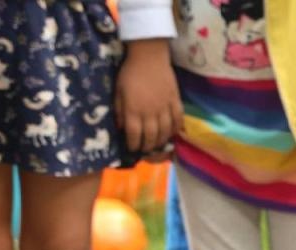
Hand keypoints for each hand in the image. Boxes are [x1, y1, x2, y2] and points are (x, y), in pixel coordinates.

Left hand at [115, 39, 181, 156]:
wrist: (149, 55)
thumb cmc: (130, 72)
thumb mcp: (118, 90)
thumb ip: (119, 110)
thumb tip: (121, 127)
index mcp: (134, 109)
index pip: (134, 134)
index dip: (133, 144)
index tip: (132, 148)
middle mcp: (150, 112)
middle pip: (151, 136)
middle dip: (147, 146)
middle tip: (145, 149)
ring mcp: (164, 107)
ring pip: (165, 131)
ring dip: (161, 141)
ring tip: (158, 144)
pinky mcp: (175, 101)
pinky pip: (178, 119)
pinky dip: (176, 129)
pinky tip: (172, 133)